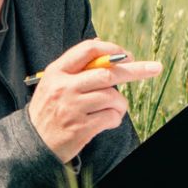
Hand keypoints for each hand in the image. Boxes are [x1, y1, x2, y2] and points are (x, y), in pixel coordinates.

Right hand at [27, 38, 161, 161]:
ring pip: (113, 96)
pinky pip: (111, 117)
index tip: (129, 55)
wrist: (32, 144)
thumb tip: (100, 43)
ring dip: (121, 103)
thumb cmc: (49, 110)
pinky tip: (107, 122)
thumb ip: (75, 66)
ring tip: (114, 110)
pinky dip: (115, 118)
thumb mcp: (53, 83)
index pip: (88, 51)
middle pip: (108, 73)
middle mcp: (64, 87)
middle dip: (135, 70)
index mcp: (56, 72)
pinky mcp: (80, 128)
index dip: (112, 49)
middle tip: (155, 68)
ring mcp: (72, 108)